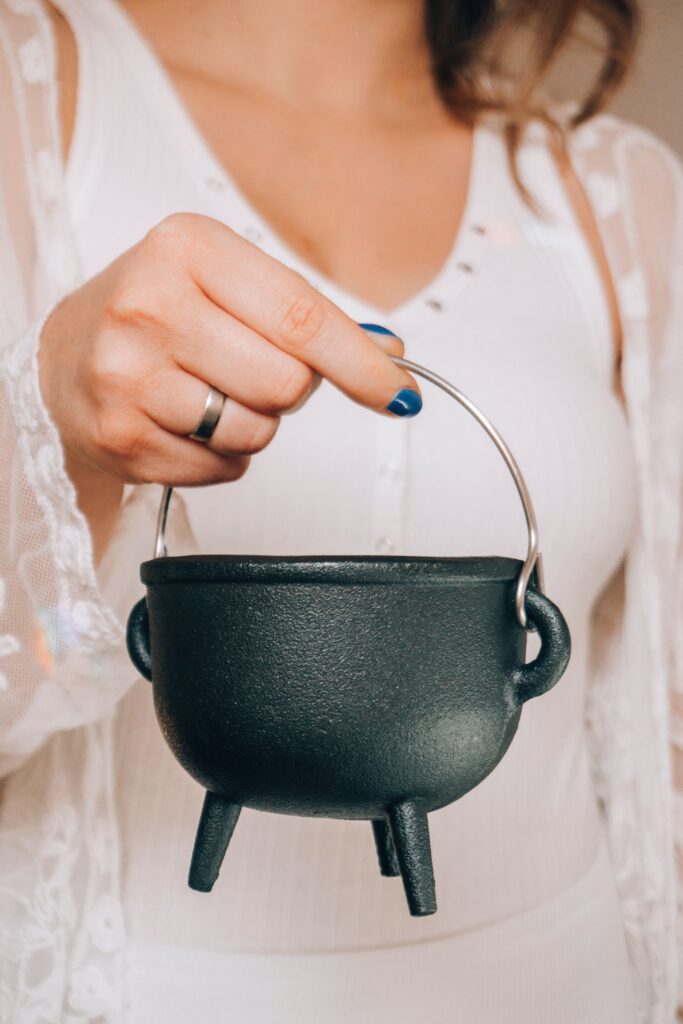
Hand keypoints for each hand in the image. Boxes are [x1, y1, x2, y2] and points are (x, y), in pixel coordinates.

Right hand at [38, 212, 420, 493]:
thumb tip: (388, 351)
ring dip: (254, 424)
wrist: (62, 358)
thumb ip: (305, 314)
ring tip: (209, 395)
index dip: (362, 364)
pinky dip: (222, 454)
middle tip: (249, 370)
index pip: (301, 315)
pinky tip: (184, 423)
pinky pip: (224, 467)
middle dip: (289, 389)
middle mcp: (150, 306)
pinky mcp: (122, 437)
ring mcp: (129, 376)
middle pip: (288, 383)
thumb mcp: (223, 281)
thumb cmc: (156, 314)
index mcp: (187, 248)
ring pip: (258, 431)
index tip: (401, 392)